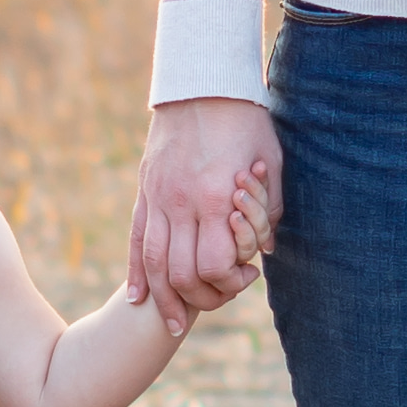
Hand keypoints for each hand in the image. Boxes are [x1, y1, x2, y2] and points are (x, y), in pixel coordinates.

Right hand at [129, 100, 281, 334]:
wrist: (203, 82)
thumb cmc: (247, 121)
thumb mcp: (271, 163)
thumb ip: (269, 210)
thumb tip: (266, 249)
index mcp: (215, 197)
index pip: (214, 264)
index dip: (230, 283)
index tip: (246, 277)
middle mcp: (181, 202)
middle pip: (179, 272)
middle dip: (198, 298)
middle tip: (215, 301)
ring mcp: (157, 196)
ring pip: (151, 261)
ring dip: (161, 299)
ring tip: (169, 323)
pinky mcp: (145, 189)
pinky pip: (135, 238)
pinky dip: (136, 272)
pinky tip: (138, 297)